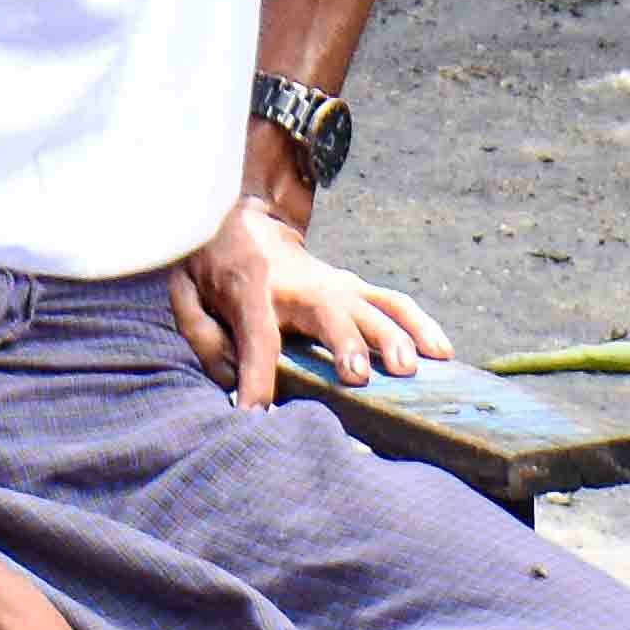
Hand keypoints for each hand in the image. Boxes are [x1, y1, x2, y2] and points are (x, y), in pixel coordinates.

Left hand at [169, 197, 450, 410]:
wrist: (245, 215)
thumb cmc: (214, 264)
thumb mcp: (188, 292)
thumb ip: (202, 335)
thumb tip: (231, 380)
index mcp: (252, 287)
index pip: (257, 336)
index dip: (256, 376)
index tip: (255, 414)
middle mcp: (301, 283)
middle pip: (329, 312)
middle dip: (346, 343)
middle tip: (360, 377)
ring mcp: (335, 283)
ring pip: (373, 305)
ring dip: (394, 336)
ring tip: (412, 369)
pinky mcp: (355, 287)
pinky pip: (394, 302)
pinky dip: (421, 324)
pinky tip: (442, 352)